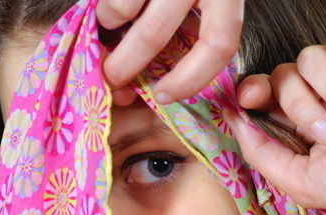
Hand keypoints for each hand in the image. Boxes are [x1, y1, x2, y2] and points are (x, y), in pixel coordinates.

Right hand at [96, 0, 243, 105]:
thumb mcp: (207, 5)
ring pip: (127, 9)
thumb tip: (153, 93)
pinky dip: (106, 7)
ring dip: (109, 26)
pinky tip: (107, 10)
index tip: (163, 96)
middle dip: (127, 64)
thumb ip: (187, 41)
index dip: (190, 78)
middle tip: (111, 77)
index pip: (219, 43)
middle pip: (157, 32)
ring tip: (106, 29)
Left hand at [228, 19, 325, 213]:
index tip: (248, 99)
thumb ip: (263, 156)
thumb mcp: (305, 183)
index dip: (252, 92)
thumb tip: (232, 120)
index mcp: (303, 128)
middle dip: (300, 105)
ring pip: (311, 57)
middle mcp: (322, 99)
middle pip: (283, 76)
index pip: (265, 97)